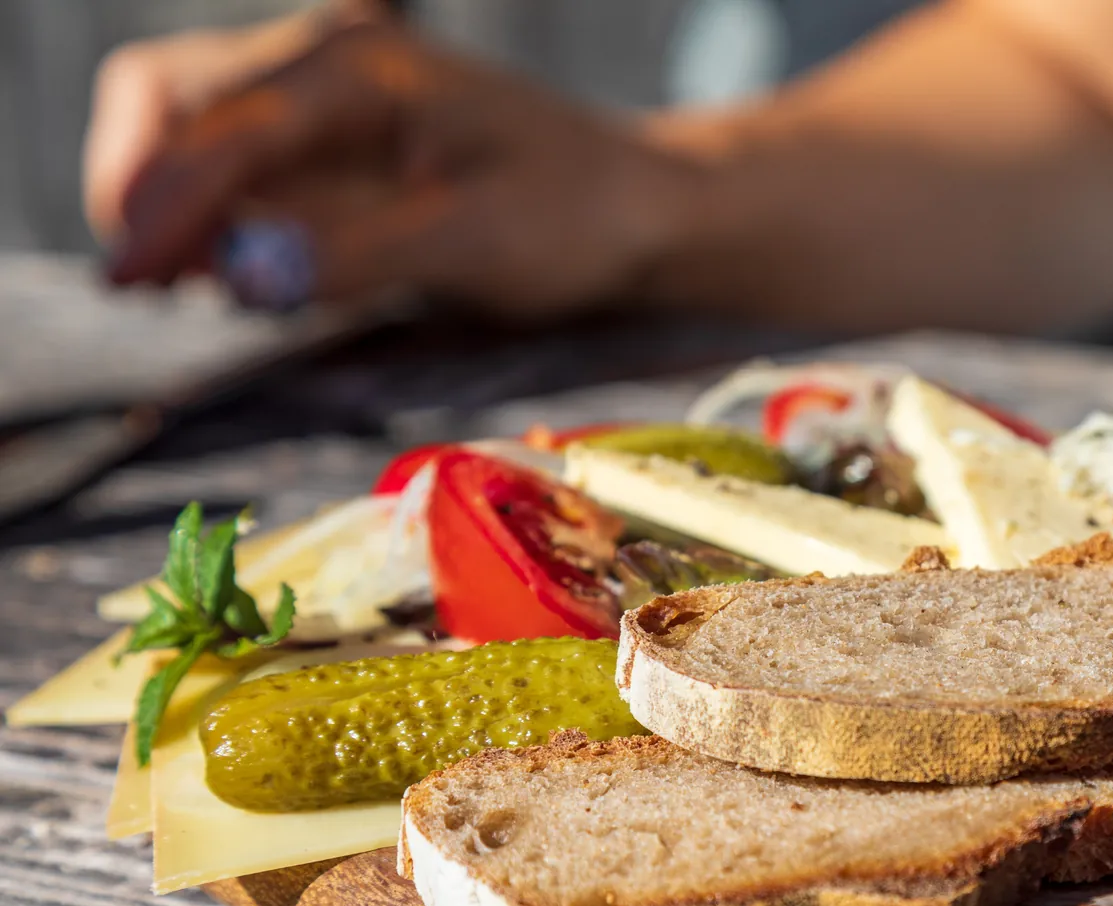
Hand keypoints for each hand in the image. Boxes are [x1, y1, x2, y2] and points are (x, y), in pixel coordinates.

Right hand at [93, 7, 681, 320]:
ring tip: (185, 283)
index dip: (162, 205)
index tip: (131, 279)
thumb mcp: (476, 244)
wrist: (635, 207)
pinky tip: (231, 269)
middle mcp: (320, 64)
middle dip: (141, 192)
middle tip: (144, 287)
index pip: (220, 129)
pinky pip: (231, 163)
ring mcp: (317, 98)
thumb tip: (245, 277)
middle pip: (170, 103)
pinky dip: (209, 212)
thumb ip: (358, 256)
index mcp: (355, 70)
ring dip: (169, 203)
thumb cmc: (576, 217)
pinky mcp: (324, 142)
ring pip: (187, 129)